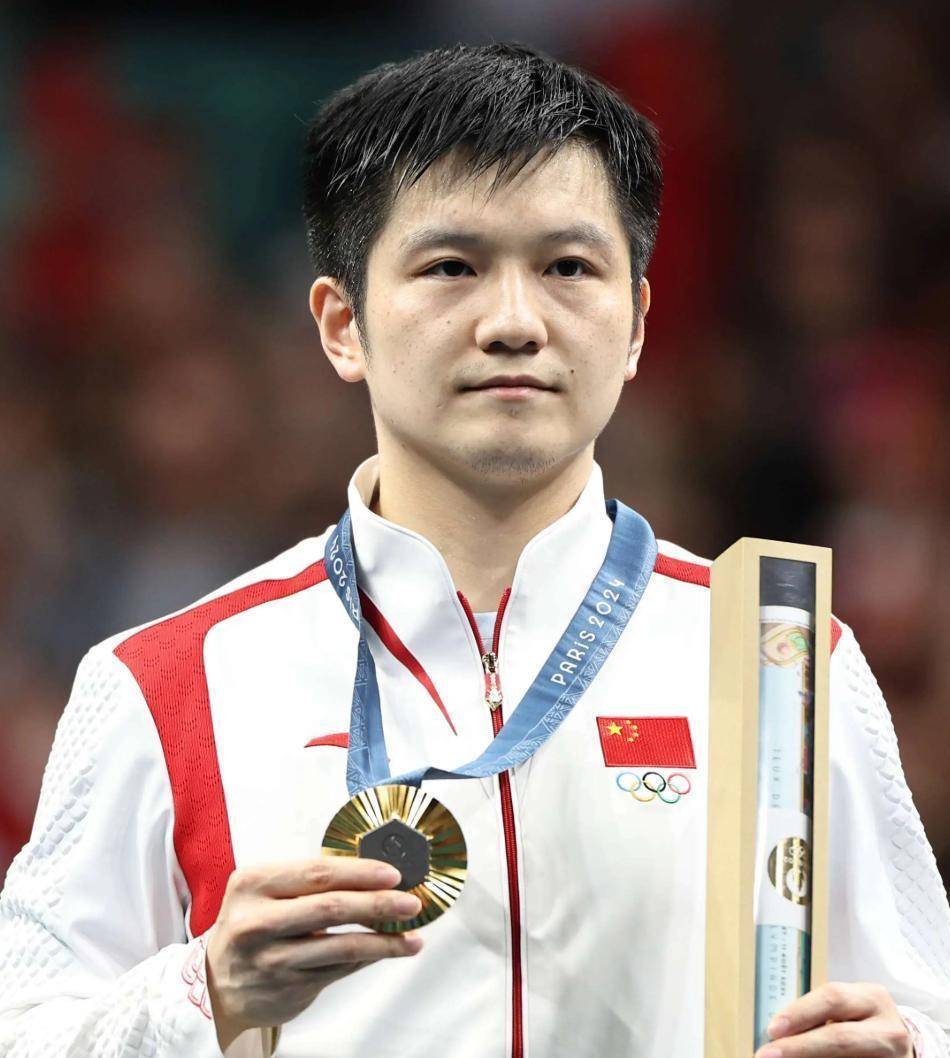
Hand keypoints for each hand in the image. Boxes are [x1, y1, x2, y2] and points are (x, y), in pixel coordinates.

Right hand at [206, 857, 422, 1050]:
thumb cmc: (253, 923)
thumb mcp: (265, 891)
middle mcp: (256, 922)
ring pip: (340, 947)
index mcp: (253, 884)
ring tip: (412, 937)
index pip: (316, 873)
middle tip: (411, 902)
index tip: (393, 873)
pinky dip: (368, 959)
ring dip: (383, 941)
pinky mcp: (285, 990)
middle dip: (378, 904)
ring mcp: (270, 960)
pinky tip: (388, 950)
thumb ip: (309, 882)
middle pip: (330, 908)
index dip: (360, 872)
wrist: (216, 983)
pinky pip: (338, 971)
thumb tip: (374, 873)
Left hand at [754, 982, 913, 1057]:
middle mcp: (888, 1028)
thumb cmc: (863, 1024)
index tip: (772, 1029)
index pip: (832, 998)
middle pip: (840, 1037)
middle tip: (767, 1054)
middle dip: (799, 1047)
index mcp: (872, 998)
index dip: (799, 1013)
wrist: (900, 1048)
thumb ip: (820, 1015)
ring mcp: (895, 1057)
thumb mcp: (849, 1009)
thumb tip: (776, 1031)